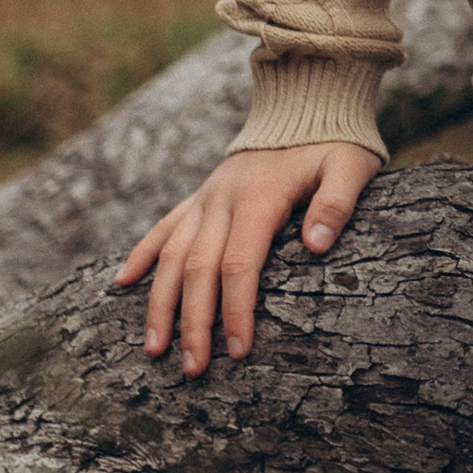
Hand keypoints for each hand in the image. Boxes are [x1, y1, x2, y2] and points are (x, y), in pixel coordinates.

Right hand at [115, 141, 383, 375]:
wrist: (304, 103)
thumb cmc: (334, 142)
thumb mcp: (350, 166)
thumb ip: (336, 203)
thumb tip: (316, 246)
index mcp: (259, 198)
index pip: (240, 264)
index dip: (237, 309)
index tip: (239, 350)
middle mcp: (222, 200)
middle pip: (199, 269)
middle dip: (193, 322)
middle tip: (192, 368)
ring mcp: (206, 198)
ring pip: (173, 255)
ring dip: (160, 302)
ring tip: (153, 348)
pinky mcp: (199, 196)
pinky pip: (163, 227)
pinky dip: (142, 254)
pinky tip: (122, 283)